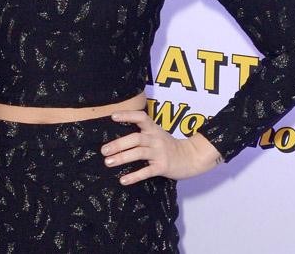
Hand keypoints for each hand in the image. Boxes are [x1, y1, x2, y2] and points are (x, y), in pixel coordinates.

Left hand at [100, 110, 223, 185]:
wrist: (190, 157)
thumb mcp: (156, 134)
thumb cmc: (167, 145)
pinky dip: (134, 176)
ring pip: (139, 153)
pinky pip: (147, 171)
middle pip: (135, 138)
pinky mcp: (162, 167)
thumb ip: (142, 132)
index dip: (127, 115)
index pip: (141, 117)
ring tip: (108, 162)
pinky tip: (123, 180)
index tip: (113, 116)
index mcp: (153, 129)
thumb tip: (117, 135)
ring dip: (122, 157)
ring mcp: (159, 153)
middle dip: (118, 144)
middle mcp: (155, 138)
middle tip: (103, 150)